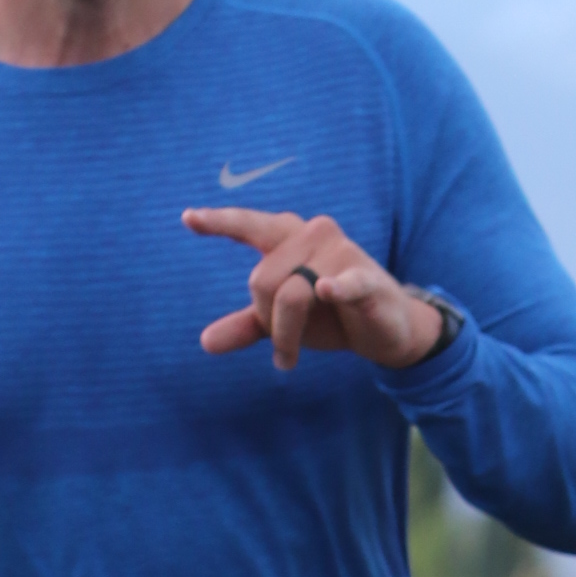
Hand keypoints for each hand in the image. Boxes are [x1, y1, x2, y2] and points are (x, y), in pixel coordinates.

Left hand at [185, 208, 447, 373]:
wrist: (388, 330)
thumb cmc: (332, 316)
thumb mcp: (285, 321)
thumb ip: (248, 326)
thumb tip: (205, 343)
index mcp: (291, 238)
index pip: (251, 226)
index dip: (220, 222)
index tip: (187, 218)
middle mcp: (314, 234)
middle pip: (262, 281)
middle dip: (266, 322)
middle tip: (283, 344)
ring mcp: (342, 254)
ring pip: (291, 296)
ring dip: (286, 337)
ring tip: (290, 358)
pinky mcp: (367, 279)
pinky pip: (345, 282)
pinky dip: (338, 287)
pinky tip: (328, 290)